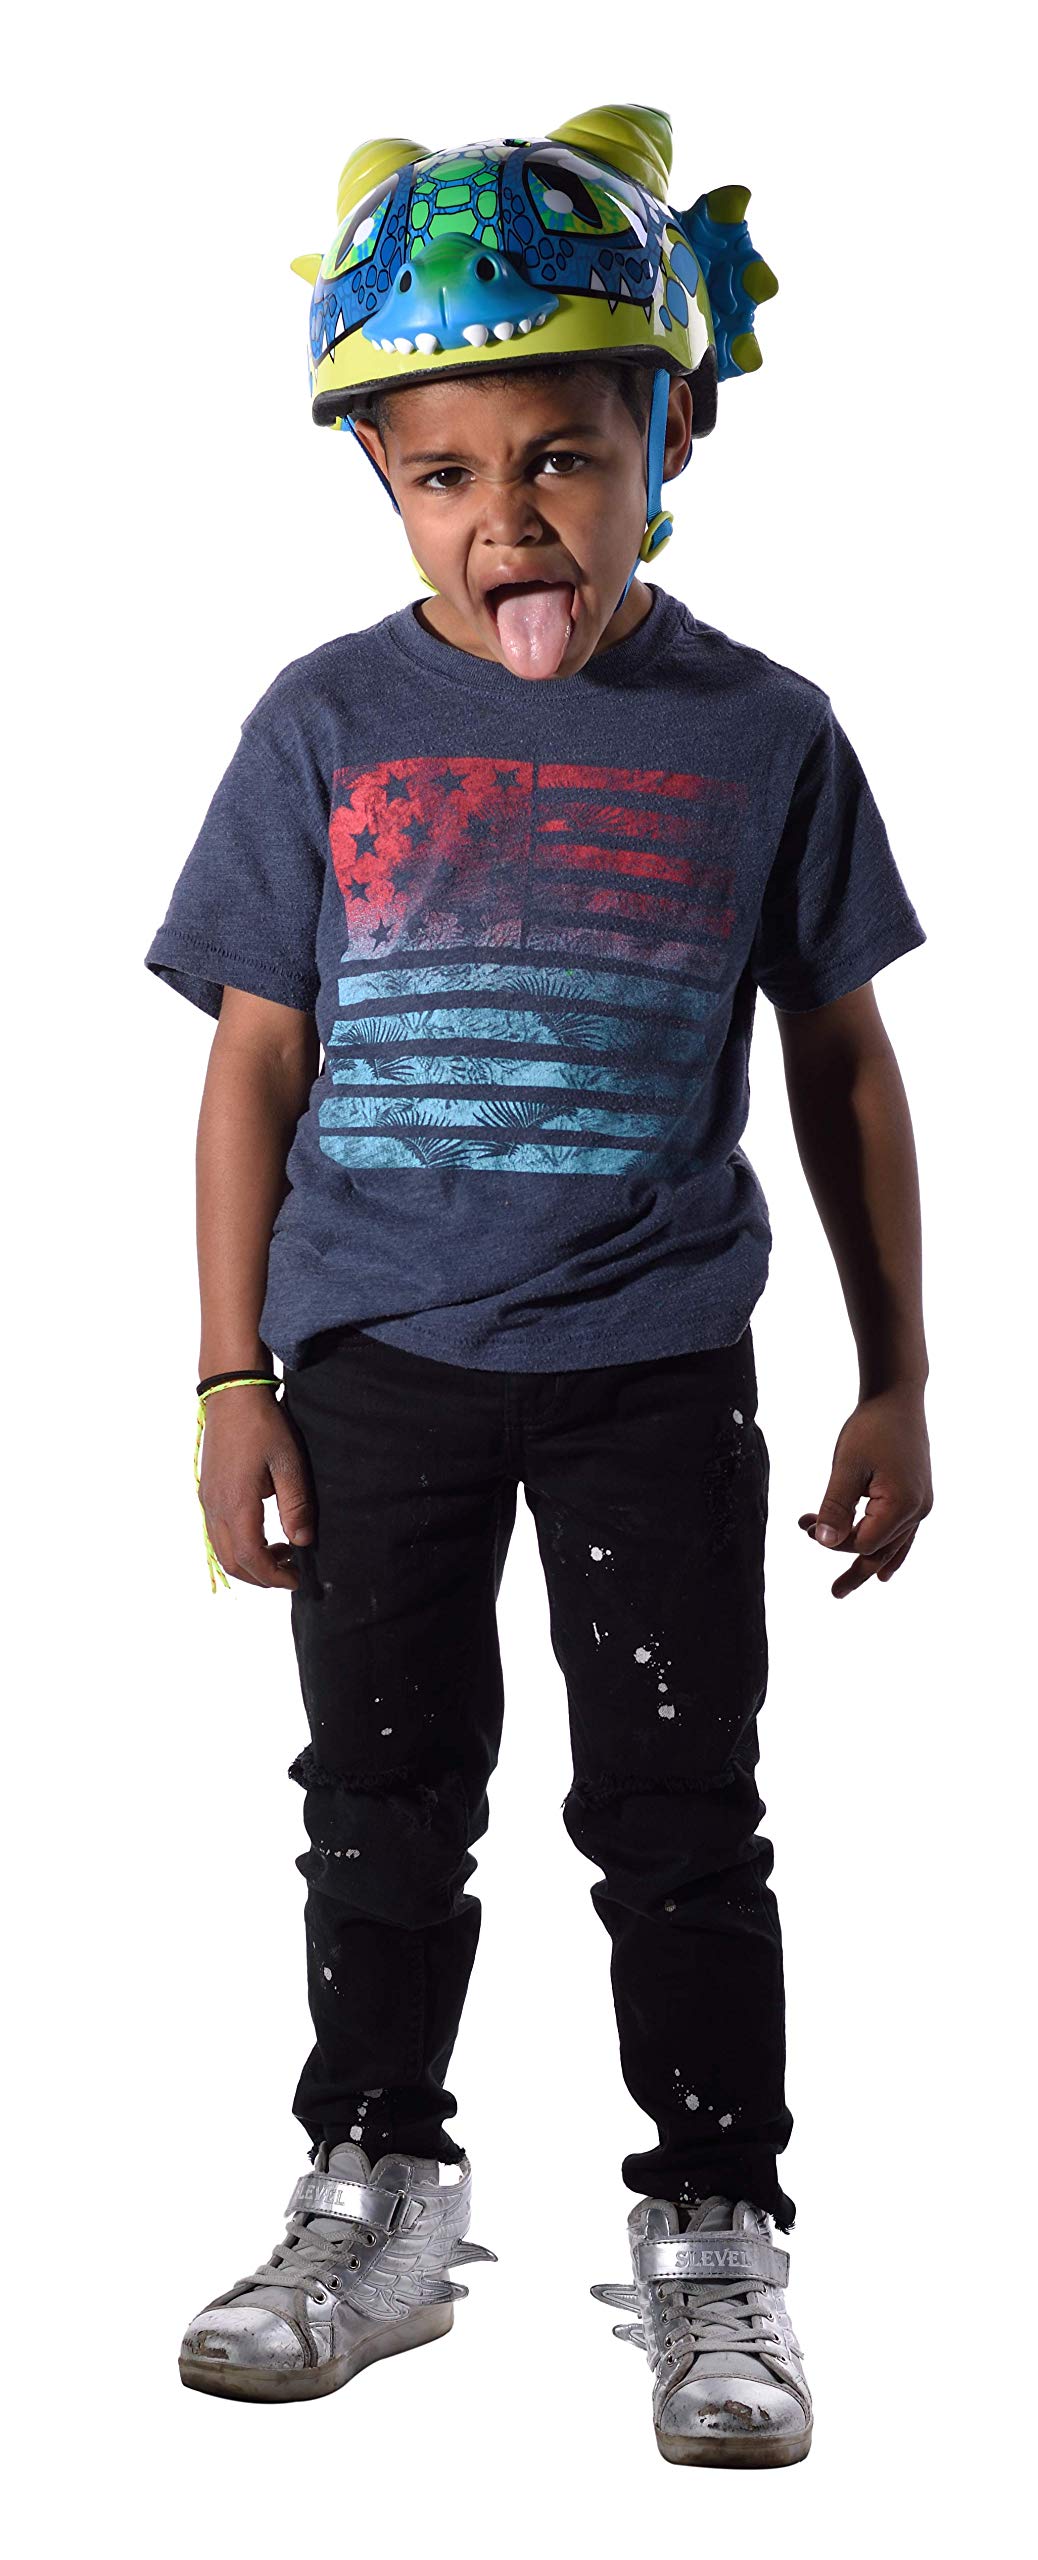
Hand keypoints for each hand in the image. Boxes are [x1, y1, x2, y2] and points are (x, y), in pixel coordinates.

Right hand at [198, 1387, 315, 1589]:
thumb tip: (301, 1541)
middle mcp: (215, 1508)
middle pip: (232, 1562)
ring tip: (280, 1551)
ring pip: (222, 1550)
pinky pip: (217, 1533)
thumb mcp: (288, 1464)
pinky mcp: (207, 1493)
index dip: (273, 1576)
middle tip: (290, 1570)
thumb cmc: (262, 1426)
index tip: (295, 1579)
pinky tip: (262, 1531)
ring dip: (249, 1561)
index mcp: (236, 1504)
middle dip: (261, 1576)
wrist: (232, 1396)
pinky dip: (238, 1545)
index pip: (251, 1558)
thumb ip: (295, 1506)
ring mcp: (207, 1501)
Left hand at [798, 1386, 932, 1597]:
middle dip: (854, 1569)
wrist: (897, 1396)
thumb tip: (824, 1543)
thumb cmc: (871, 1427)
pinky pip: (904, 1535)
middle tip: (835, 1594)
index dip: (834, 1541)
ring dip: (867, 1561)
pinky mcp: (917, 1496)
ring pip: (893, 1546)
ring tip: (846, 1586)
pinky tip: (884, 1570)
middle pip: (881, 1552)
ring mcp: (920, 1505)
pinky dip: (891, 1551)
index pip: (863, 1543)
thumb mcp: (847, 1466)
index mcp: (902, 1505)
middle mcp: (917, 1511)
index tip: (807, 1523)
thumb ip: (835, 1507)